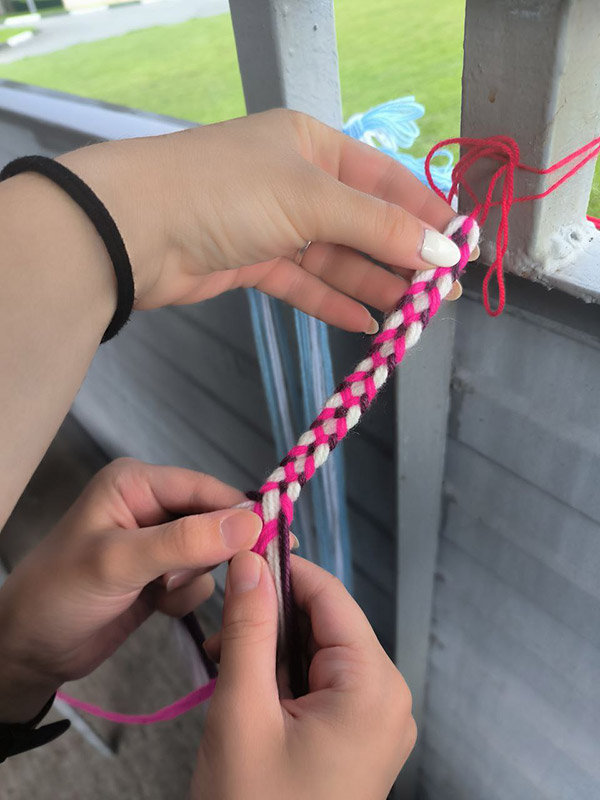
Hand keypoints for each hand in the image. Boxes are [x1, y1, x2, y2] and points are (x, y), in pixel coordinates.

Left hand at [0, 458, 261, 722]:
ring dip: (193, 579)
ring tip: (160, 594)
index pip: (205, 490)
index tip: (278, 536)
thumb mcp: (120, 562)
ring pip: (210, 554)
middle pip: (214, 520)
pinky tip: (155, 606)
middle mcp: (150, 505)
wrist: (29, 651)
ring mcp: (157, 542)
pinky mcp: (161, 575)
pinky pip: (198, 581)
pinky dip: (184, 597)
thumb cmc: (61, 593)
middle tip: (216, 576)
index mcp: (136, 483)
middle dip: (215, 552)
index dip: (242, 511)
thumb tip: (252, 522)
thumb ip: (185, 542)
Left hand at [58, 109, 471, 331]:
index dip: (427, 215)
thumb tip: (444, 251)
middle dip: (403, 258)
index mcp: (314, 146)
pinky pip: (305, 283)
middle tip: (441, 297)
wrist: (133, 230)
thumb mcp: (311, 199)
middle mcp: (297, 182)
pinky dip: (333, 302)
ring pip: (337, 258)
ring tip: (413, 317)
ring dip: (373, 285)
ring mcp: (274, 225)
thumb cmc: (227, 193)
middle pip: (364, 223)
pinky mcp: (253, 263)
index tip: (462, 252)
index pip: (387, 181)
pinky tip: (366, 323)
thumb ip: (379, 226)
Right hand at [193, 552, 414, 799]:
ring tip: (226, 665)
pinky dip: (285, 677)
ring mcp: (378, 720)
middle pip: (326, 623)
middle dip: (272, 618)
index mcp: (374, 685)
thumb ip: (249, 628)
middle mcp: (388, 696)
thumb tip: (250, 557)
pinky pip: (323, 683)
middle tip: (221, 631)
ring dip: (272, 649)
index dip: (283, 568)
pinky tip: (249, 689)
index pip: (330, 596)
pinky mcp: (361, 737)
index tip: (238, 554)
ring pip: (320, 651)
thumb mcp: (243, 712)